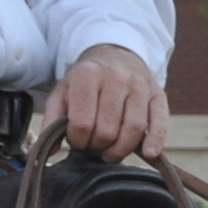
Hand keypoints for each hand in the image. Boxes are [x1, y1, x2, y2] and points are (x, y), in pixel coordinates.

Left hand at [43, 43, 168, 162]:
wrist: (115, 55)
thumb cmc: (86, 81)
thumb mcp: (62, 93)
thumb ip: (52, 122)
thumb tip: (48, 153)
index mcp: (87, 74)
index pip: (82, 124)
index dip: (77, 140)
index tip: (78, 139)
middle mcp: (116, 77)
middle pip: (107, 130)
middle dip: (98, 146)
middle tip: (94, 144)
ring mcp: (140, 85)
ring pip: (133, 129)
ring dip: (120, 150)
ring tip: (111, 152)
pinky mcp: (158, 94)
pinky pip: (159, 122)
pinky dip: (155, 141)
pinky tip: (149, 153)